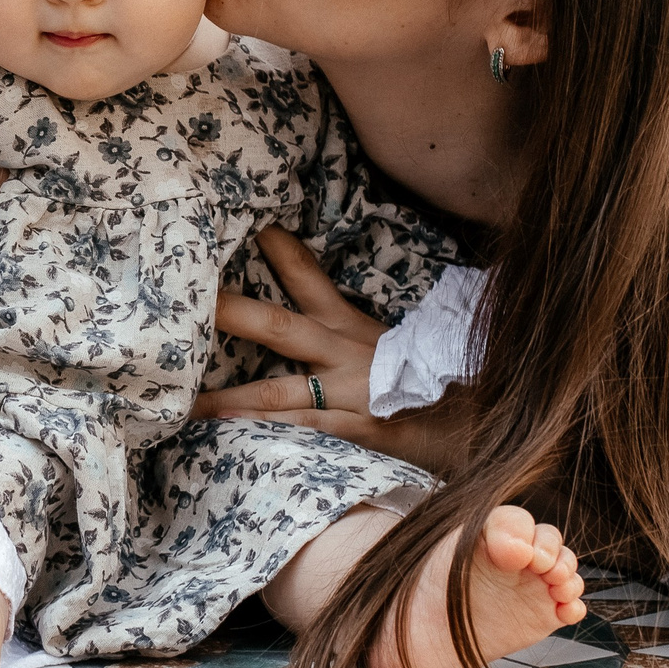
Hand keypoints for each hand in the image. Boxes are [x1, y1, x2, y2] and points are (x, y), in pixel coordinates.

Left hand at [195, 227, 471, 478]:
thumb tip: (329, 316)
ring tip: (183, 404)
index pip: (310, 280)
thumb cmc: (437, 384)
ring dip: (228, 398)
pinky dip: (269, 436)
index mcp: (352, 329)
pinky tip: (233, 441)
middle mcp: (345, 354)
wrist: (485, 419)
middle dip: (230, 311)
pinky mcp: (358, 432)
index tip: (246, 226)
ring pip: (275, 391)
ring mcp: (349, 394)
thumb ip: (359, 328)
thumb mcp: (400, 345)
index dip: (280, 252)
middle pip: (277, 325)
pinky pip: (305, 432)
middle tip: (187, 301)